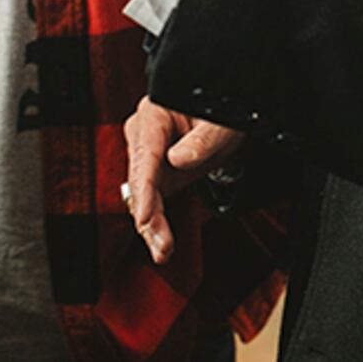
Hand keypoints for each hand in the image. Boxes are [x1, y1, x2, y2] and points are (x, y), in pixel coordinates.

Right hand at [124, 96, 244, 264]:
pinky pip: (152, 199)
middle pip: (139, 181)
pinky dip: (156, 221)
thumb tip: (178, 160)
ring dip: (151, 225)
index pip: (145, 156)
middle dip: (148, 217)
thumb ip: (202, 141)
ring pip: (142, 196)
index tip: (144, 215)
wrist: (223, 114)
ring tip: (162, 251)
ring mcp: (147, 156)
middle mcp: (143, 136)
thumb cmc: (220, 110)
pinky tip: (160, 242)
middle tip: (162, 245)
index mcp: (153, 116)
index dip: (144, 189)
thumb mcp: (219, 124)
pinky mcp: (156, 172)